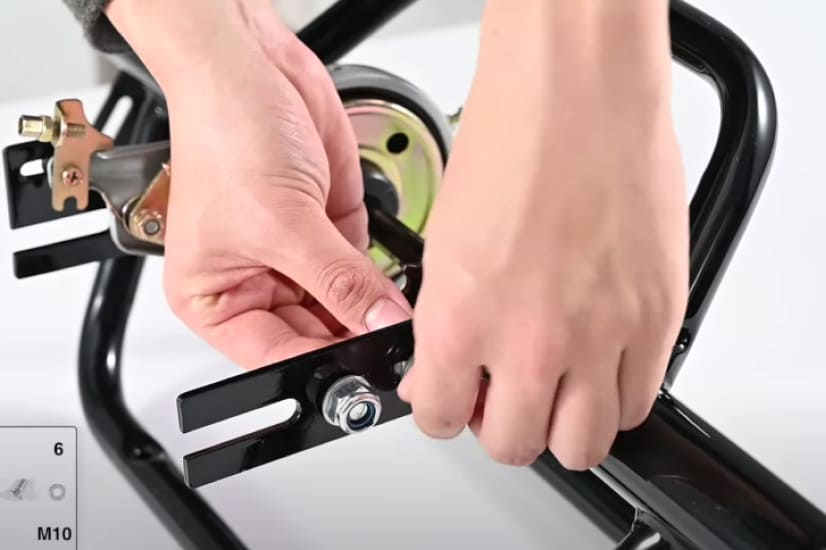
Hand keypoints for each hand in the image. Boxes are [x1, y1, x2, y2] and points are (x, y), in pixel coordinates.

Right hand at [107, 0, 410, 367]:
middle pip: (311, 334)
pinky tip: (397, 285)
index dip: (319, 364)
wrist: (250, 65)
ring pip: (343, 305)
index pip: (272, 354)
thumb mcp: (283, 222)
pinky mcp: (328, 229)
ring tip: (396, 312)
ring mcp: (295, 255)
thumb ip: (338, 281)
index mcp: (213, 297)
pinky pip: (362, 271)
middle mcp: (252, 280)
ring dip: (371, 309)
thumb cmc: (224, 132)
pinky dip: (382, 280)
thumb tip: (379, 322)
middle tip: (391, 340)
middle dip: (351, 337)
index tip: (366, 366)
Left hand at [399, 0, 687, 468]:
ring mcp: (602, 336)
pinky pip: (639, 402)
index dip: (441, 409)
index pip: (438, 417)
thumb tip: (443, 365)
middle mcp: (532, 339)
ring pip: (581, 445)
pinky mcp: (658, 320)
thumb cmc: (513, 138)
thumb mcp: (445, 239)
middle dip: (500, 423)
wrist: (580, 89)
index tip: (452, 395)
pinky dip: (615, 396)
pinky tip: (600, 362)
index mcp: (462, 317)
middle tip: (503, 389)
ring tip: (556, 383)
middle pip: (513, 445)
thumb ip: (445, 320)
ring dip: (560, 423)